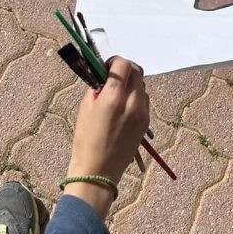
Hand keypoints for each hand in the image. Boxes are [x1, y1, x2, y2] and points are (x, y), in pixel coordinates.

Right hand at [64, 56, 149, 216]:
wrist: (98, 172)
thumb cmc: (86, 140)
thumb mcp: (85, 108)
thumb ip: (98, 87)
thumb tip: (105, 74)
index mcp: (113, 99)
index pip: (123, 65)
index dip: (114, 61)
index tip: (105, 67)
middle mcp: (132, 104)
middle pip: (136, 71)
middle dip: (124, 69)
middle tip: (112, 77)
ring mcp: (142, 113)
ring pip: (142, 85)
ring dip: (131, 83)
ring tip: (117, 94)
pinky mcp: (146, 122)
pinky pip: (144, 100)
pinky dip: (135, 96)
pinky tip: (123, 107)